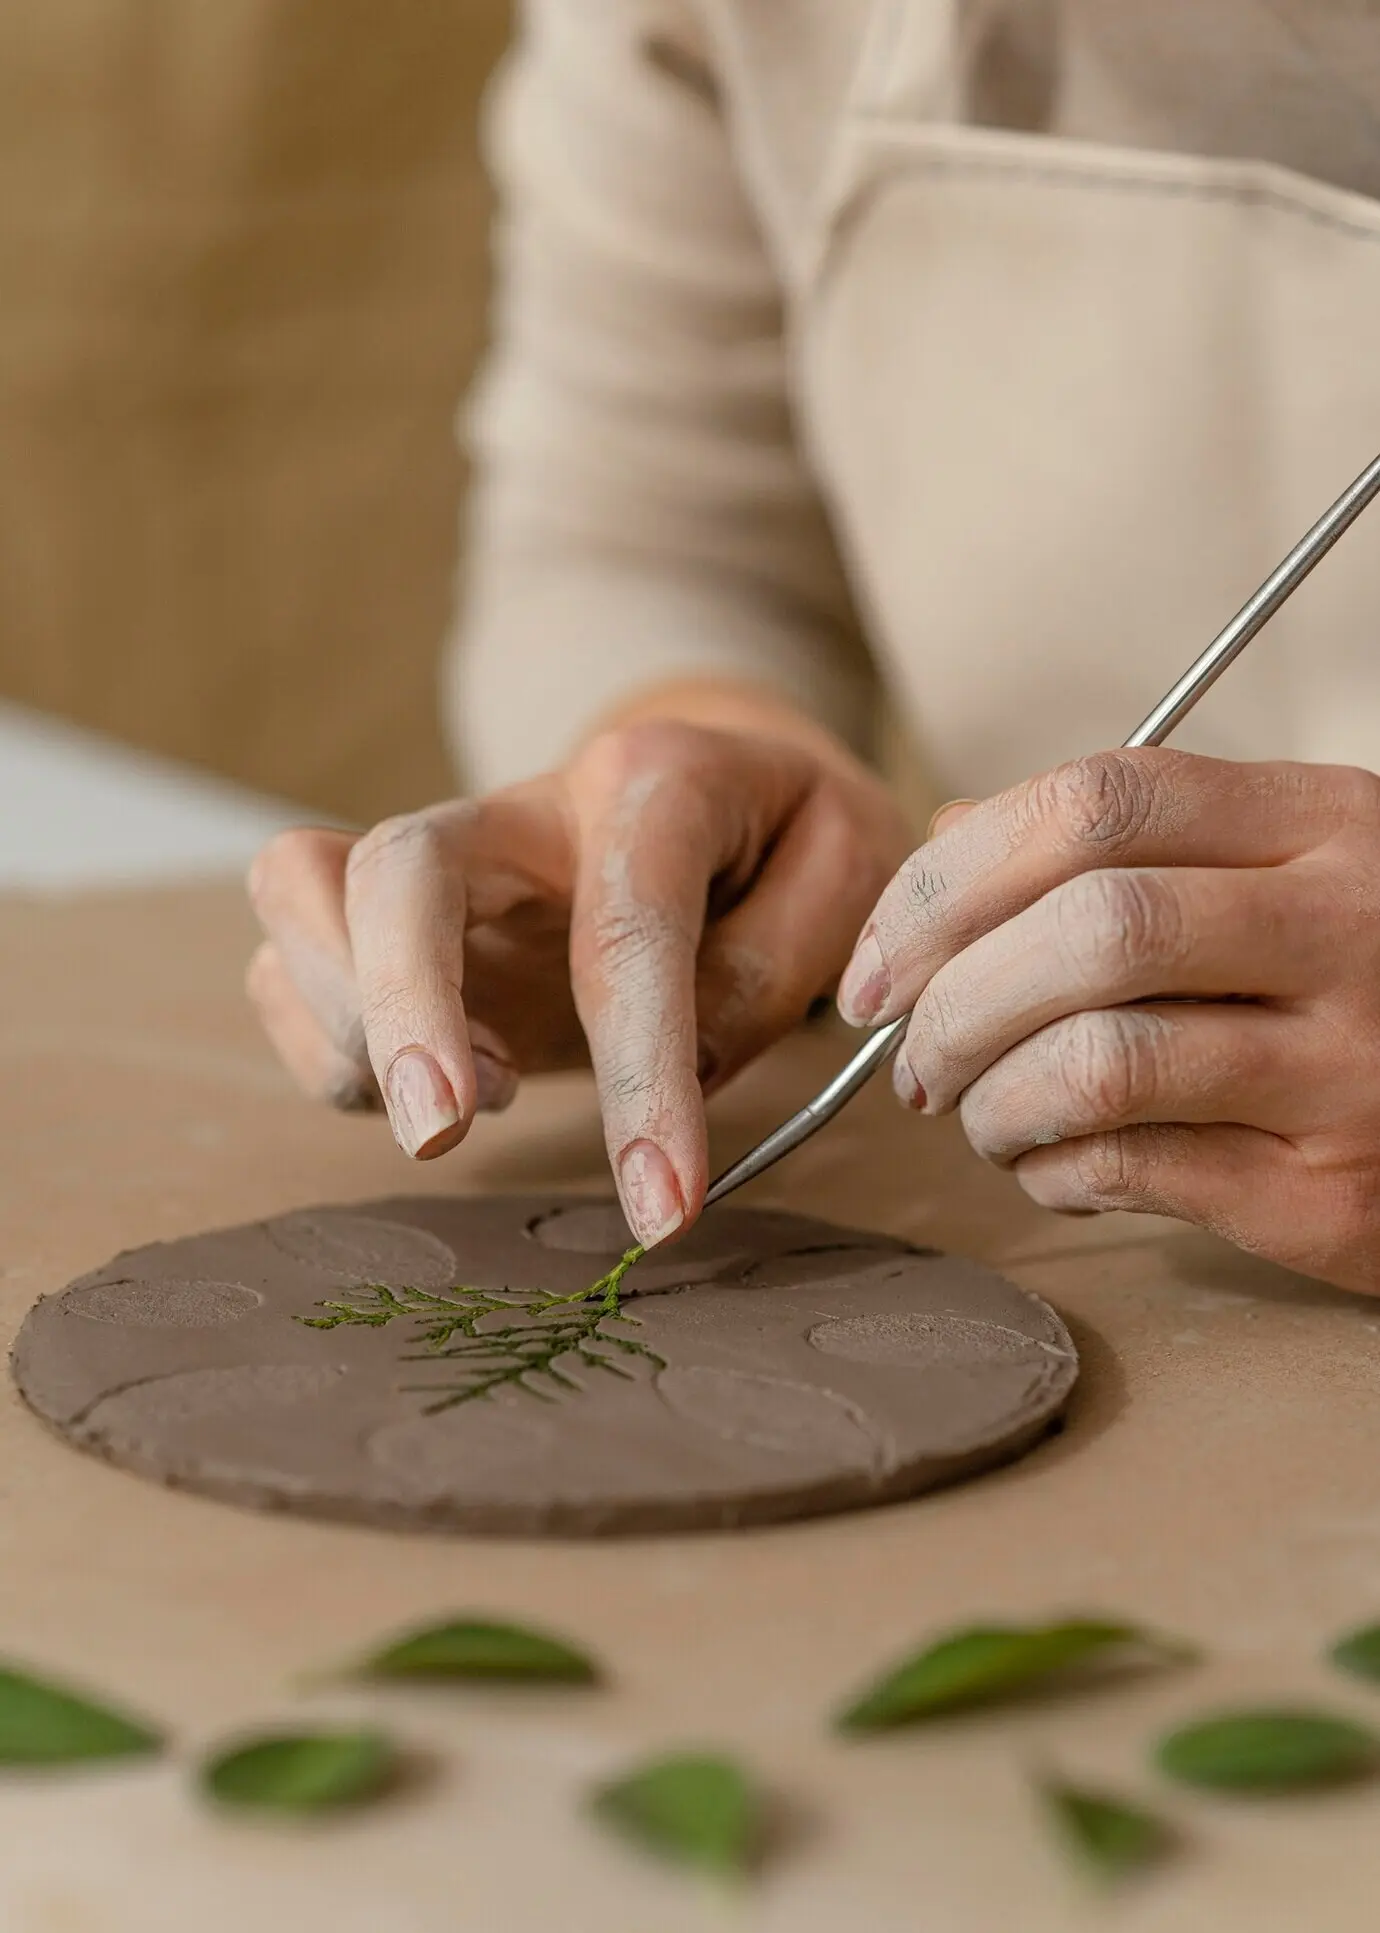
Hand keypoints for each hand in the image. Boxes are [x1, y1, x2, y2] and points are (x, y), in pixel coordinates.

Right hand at [247, 686, 909, 1248]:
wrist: (727, 787)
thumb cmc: (792, 841)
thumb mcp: (847, 875)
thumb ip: (774, 966)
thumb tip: (679, 1069)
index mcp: (651, 781)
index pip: (626, 928)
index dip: (641, 1074)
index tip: (663, 1207)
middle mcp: (521, 808)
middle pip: (400, 867)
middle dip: (402, 1009)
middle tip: (443, 1137)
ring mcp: (443, 860)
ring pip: (302, 889)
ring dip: (351, 1027)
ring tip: (462, 1111)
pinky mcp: (391, 917)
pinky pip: (289, 961)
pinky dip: (322, 1045)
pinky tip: (426, 1095)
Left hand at [837, 749, 1379, 1293]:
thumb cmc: (1360, 976)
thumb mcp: (1283, 868)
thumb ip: (1124, 844)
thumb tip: (947, 837)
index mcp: (1326, 821)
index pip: (1098, 802)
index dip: (953, 879)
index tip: (883, 959)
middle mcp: (1350, 927)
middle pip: (1089, 932)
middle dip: (953, 1003)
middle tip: (913, 1057)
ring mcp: (1351, 1065)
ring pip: (1099, 1062)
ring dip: (992, 1101)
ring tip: (980, 1116)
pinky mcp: (1332, 1191)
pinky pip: (1131, 1170)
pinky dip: (1048, 1173)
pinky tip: (1052, 1166)